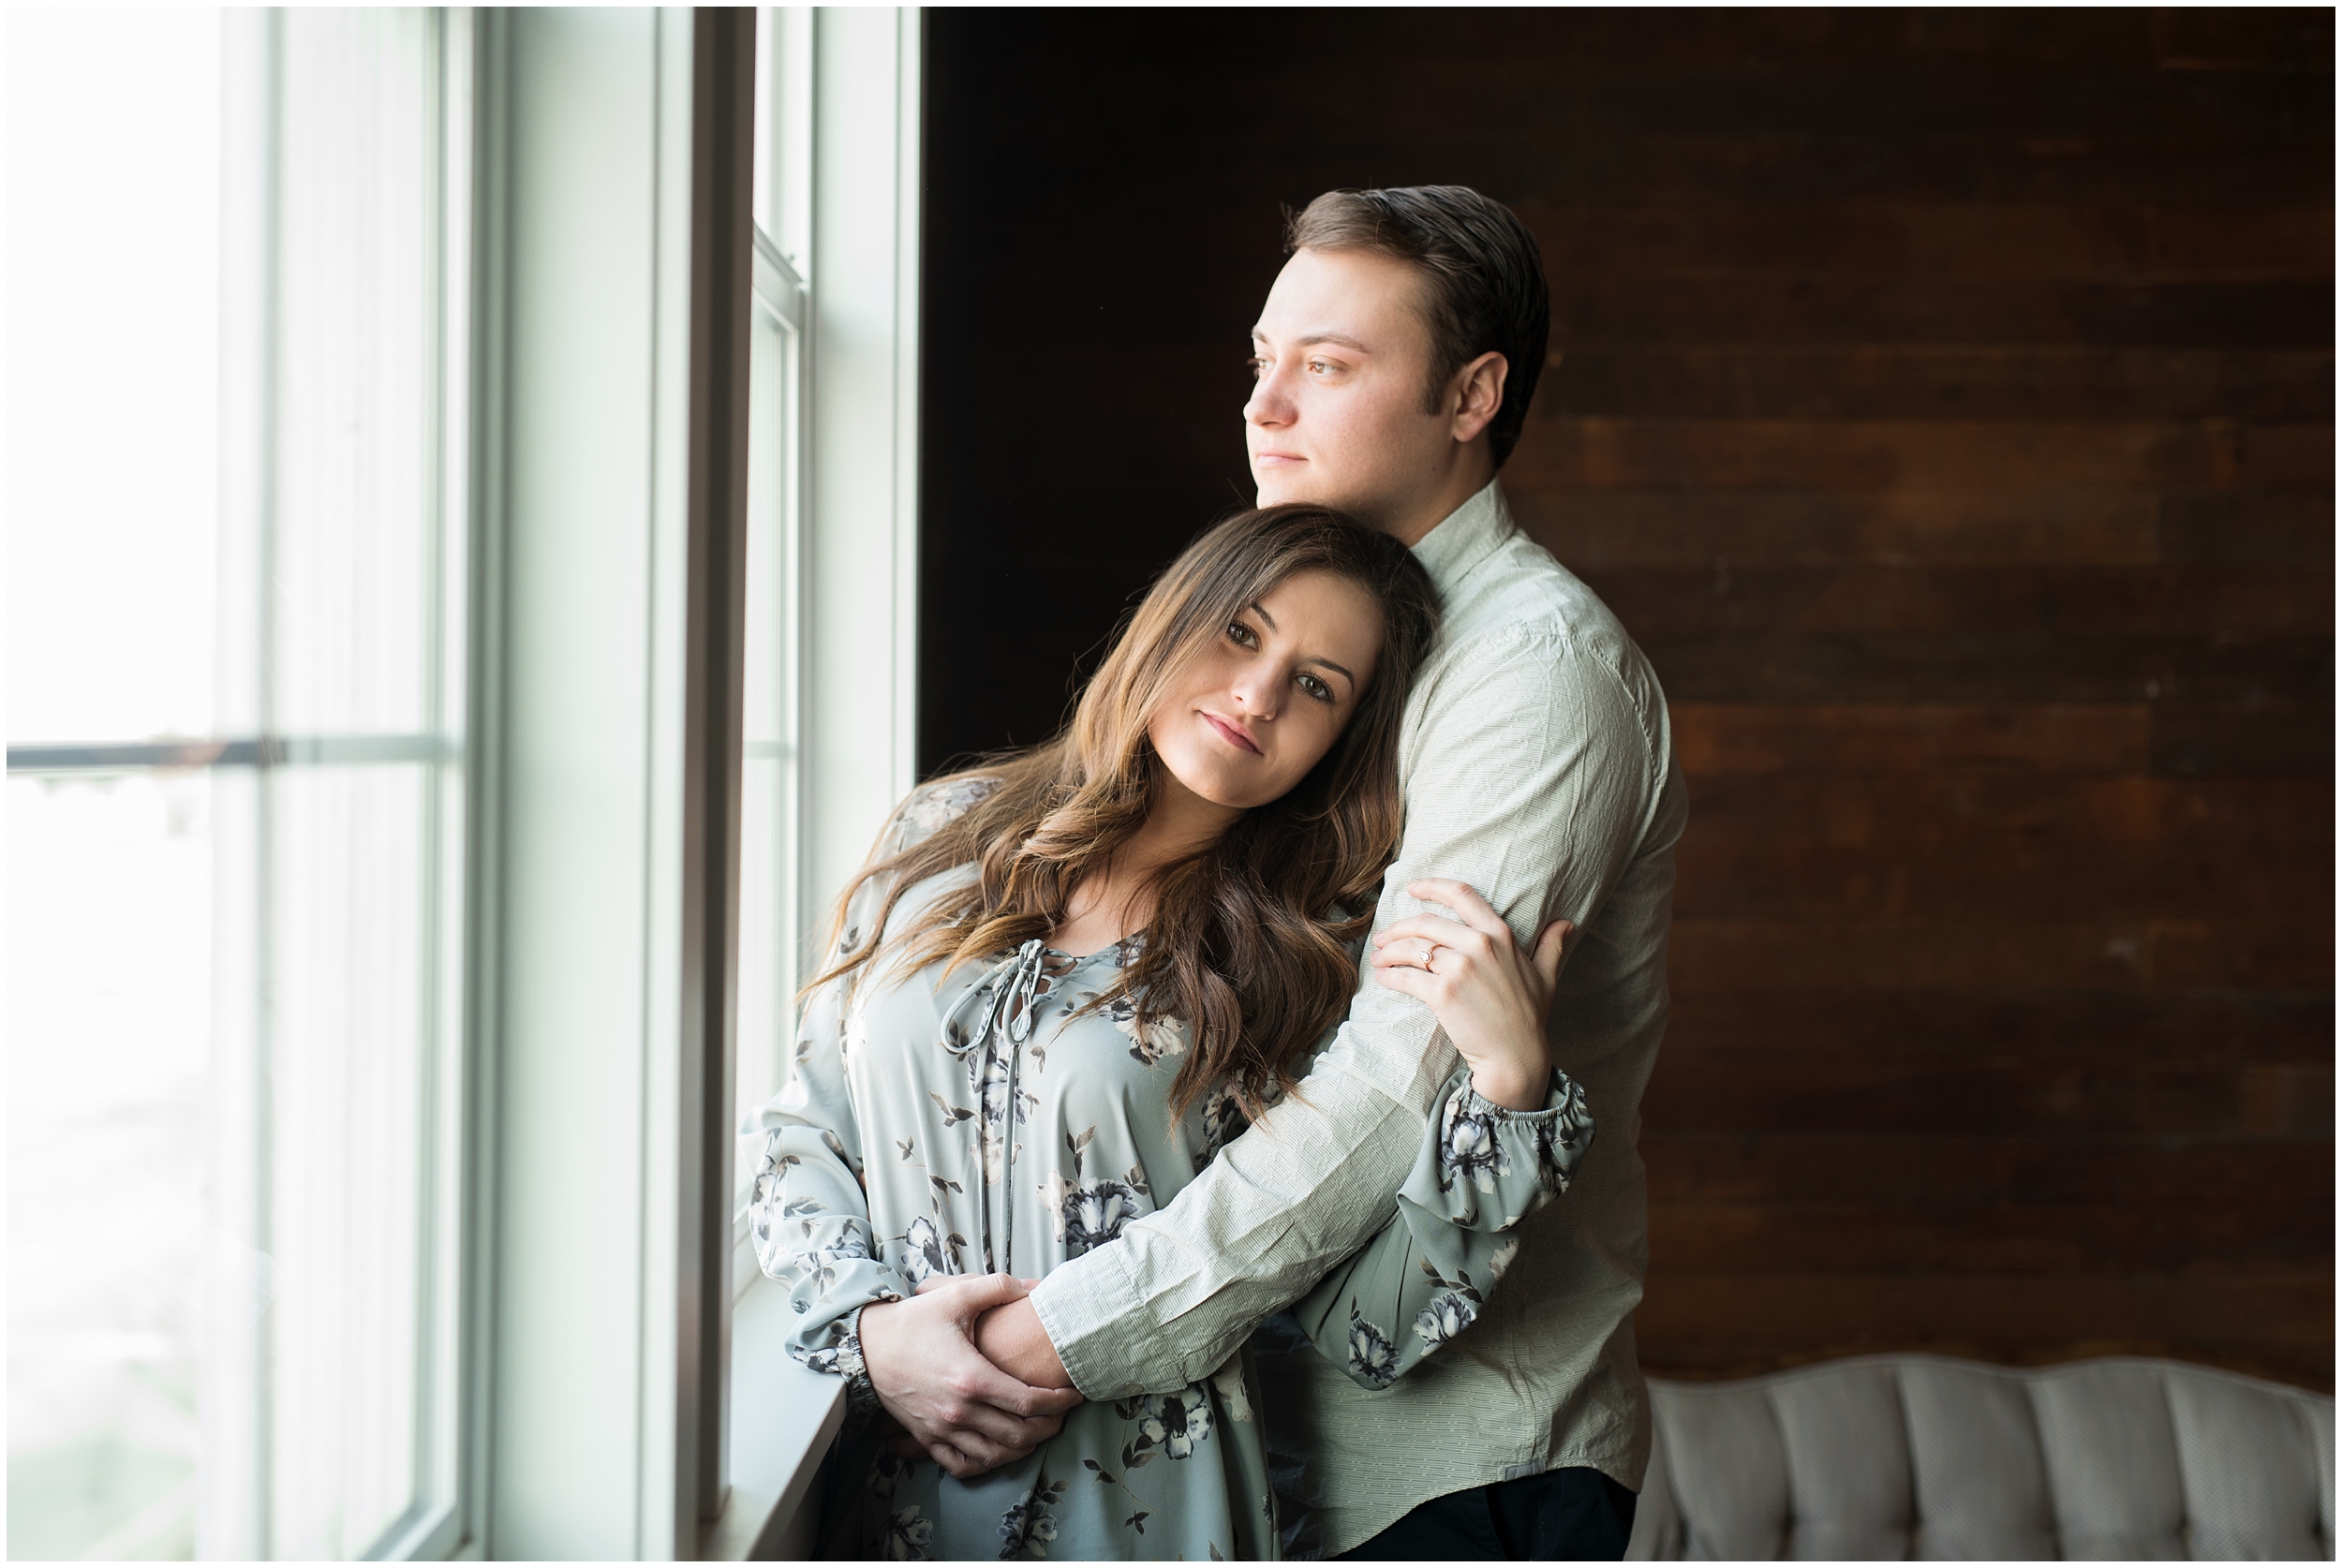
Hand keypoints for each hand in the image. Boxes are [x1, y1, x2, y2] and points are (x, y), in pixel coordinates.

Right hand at [857, 1273, 1083, 1478]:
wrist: (866, 1347)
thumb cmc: (912, 1321)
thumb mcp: (955, 1296)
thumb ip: (998, 1287)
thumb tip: (1036, 1286)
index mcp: (972, 1378)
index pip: (1029, 1402)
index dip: (1059, 1402)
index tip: (1073, 1395)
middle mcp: (959, 1411)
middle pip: (1019, 1434)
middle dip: (1049, 1426)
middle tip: (1062, 1414)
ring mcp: (942, 1430)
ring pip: (996, 1455)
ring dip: (1024, 1448)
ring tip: (1038, 1430)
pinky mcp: (927, 1439)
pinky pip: (963, 1465)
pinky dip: (987, 1463)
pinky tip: (1000, 1450)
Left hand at [1371, 877, 1569, 1110]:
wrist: (1516, 1055)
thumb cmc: (1530, 1017)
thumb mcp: (1546, 975)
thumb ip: (1552, 945)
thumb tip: (1566, 923)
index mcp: (1500, 934)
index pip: (1462, 895)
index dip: (1432, 886)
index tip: (1412, 888)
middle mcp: (1479, 945)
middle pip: (1426, 922)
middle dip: (1398, 928)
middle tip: (1383, 937)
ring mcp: (1459, 968)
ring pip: (1411, 948)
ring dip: (1388, 951)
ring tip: (1378, 957)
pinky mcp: (1442, 993)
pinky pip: (1406, 976)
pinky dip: (1389, 975)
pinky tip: (1383, 977)